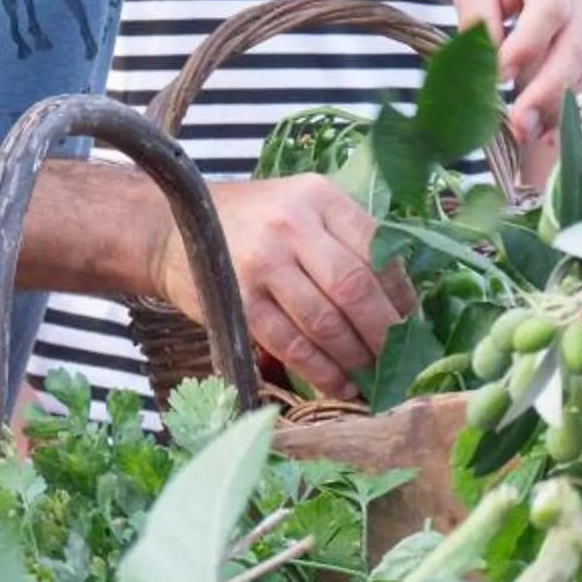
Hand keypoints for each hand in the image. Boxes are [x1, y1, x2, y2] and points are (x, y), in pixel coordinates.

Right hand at [153, 175, 413, 393]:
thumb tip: (401, 302)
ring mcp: (263, 263)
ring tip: (370, 376)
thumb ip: (344, 240)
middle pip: (355, 288)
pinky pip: (291, 344)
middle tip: (397, 360)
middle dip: (383, 333)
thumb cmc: (251, 224)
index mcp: (318, 197)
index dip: (401, 294)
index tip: (410, 324)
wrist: (171, 227)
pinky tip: (338, 384)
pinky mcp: (238, 301)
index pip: (378, 249)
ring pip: (325, 322)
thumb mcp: (300, 208)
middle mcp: (292, 225)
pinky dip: (321, 371)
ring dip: (354, 358)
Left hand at [448, 0, 581, 146]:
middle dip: (549, 89)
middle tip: (518, 123)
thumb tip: (486, 67)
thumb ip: (478, 17)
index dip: (527, 46)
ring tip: (532, 134)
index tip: (498, 75)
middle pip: (579, 43)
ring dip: (566, 104)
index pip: (550, 8)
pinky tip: (554, 130)